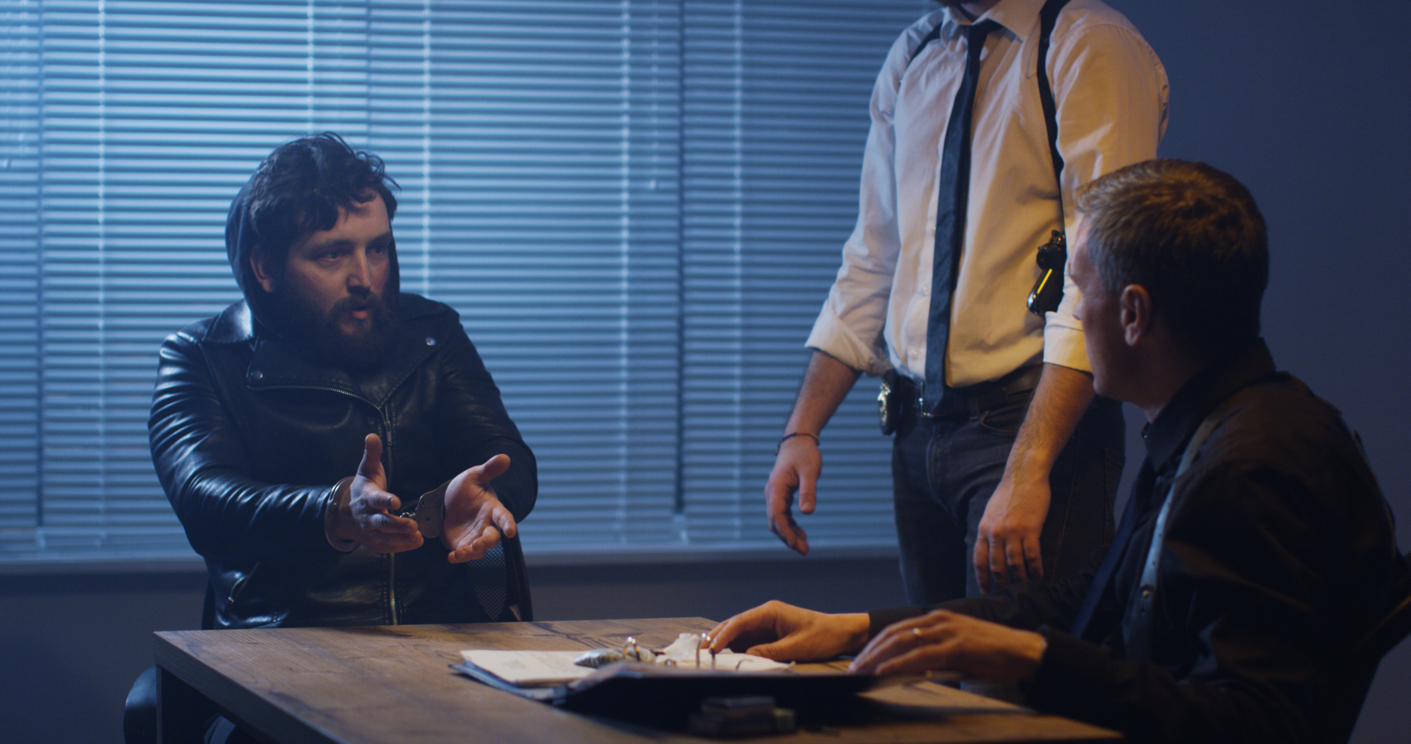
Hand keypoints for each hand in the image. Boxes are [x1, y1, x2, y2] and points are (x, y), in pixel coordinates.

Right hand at [342, 434, 424, 552]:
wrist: (344, 513)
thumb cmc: (363, 488)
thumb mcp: (366, 470)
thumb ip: (371, 454)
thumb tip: (372, 435)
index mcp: (367, 497)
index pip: (376, 500)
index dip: (385, 500)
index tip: (396, 501)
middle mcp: (368, 516)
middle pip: (381, 522)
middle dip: (396, 525)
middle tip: (412, 525)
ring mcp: (370, 531)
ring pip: (385, 537)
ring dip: (401, 537)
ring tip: (418, 536)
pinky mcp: (374, 541)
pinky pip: (387, 546)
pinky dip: (401, 546)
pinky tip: (416, 543)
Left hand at [443, 454, 515, 563]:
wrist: (449, 501)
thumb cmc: (467, 488)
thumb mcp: (475, 476)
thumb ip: (489, 469)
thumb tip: (505, 457)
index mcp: (493, 509)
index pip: (504, 517)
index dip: (508, 524)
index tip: (511, 532)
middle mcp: (487, 525)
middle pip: (493, 538)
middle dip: (487, 542)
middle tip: (478, 545)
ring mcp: (475, 536)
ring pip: (479, 549)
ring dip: (472, 553)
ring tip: (460, 553)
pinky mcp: (463, 544)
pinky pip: (464, 554)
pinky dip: (459, 557)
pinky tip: (452, 557)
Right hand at [706, 600, 870, 661]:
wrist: (840, 633)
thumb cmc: (821, 636)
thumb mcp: (796, 646)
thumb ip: (770, 652)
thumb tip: (746, 657)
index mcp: (771, 611)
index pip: (741, 621)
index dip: (724, 634)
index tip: (712, 647)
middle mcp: (765, 614)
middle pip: (735, 624)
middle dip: (717, 635)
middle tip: (701, 650)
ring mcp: (767, 624)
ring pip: (739, 632)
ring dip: (724, 641)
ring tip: (707, 653)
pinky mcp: (770, 634)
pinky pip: (748, 639)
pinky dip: (736, 647)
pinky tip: (725, 655)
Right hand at [764, 436, 821, 554]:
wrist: (798, 442)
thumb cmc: (804, 455)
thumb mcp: (810, 471)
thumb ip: (808, 491)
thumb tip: (807, 512)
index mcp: (776, 488)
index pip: (776, 514)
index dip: (784, 531)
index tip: (794, 544)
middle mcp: (772, 494)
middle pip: (775, 521)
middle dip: (787, 538)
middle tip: (803, 551)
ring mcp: (776, 496)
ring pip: (779, 521)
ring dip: (789, 535)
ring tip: (804, 548)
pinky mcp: (782, 497)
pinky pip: (784, 516)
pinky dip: (791, 527)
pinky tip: (802, 535)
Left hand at [849, 609, 1046, 682]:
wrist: (1025, 651)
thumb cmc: (994, 654)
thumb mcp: (959, 650)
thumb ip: (936, 655)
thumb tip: (911, 670)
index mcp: (939, 618)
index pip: (899, 628)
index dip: (877, 643)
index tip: (861, 657)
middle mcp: (940, 620)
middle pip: (894, 633)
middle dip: (870, 651)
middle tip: (854, 666)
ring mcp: (947, 631)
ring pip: (902, 642)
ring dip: (878, 658)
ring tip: (861, 670)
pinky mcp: (956, 647)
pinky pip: (920, 656)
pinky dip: (898, 664)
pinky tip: (884, 672)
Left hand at [974, 471, 1049, 593]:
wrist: (1024, 475)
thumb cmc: (1008, 494)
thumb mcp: (990, 512)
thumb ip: (989, 531)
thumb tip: (988, 549)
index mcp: (984, 529)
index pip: (979, 560)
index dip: (982, 578)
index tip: (986, 590)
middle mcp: (996, 533)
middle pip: (997, 566)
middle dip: (1002, 582)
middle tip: (1008, 593)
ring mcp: (1013, 532)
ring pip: (1015, 564)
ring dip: (1020, 579)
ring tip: (1025, 587)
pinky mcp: (1030, 529)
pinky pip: (1032, 556)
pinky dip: (1035, 569)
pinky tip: (1038, 577)